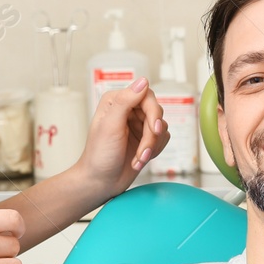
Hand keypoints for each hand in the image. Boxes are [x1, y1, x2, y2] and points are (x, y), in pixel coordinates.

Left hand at [75, 76, 168, 202]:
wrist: (101, 183)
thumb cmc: (99, 156)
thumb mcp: (110, 126)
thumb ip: (126, 101)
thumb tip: (143, 80)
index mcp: (117, 101)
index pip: (146, 95)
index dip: (153, 112)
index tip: (154, 129)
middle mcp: (128, 109)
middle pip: (156, 112)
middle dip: (151, 136)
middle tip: (143, 152)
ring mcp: (138, 124)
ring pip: (162, 127)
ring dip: (151, 147)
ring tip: (137, 159)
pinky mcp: (146, 138)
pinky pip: (164, 139)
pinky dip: (154, 151)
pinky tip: (140, 160)